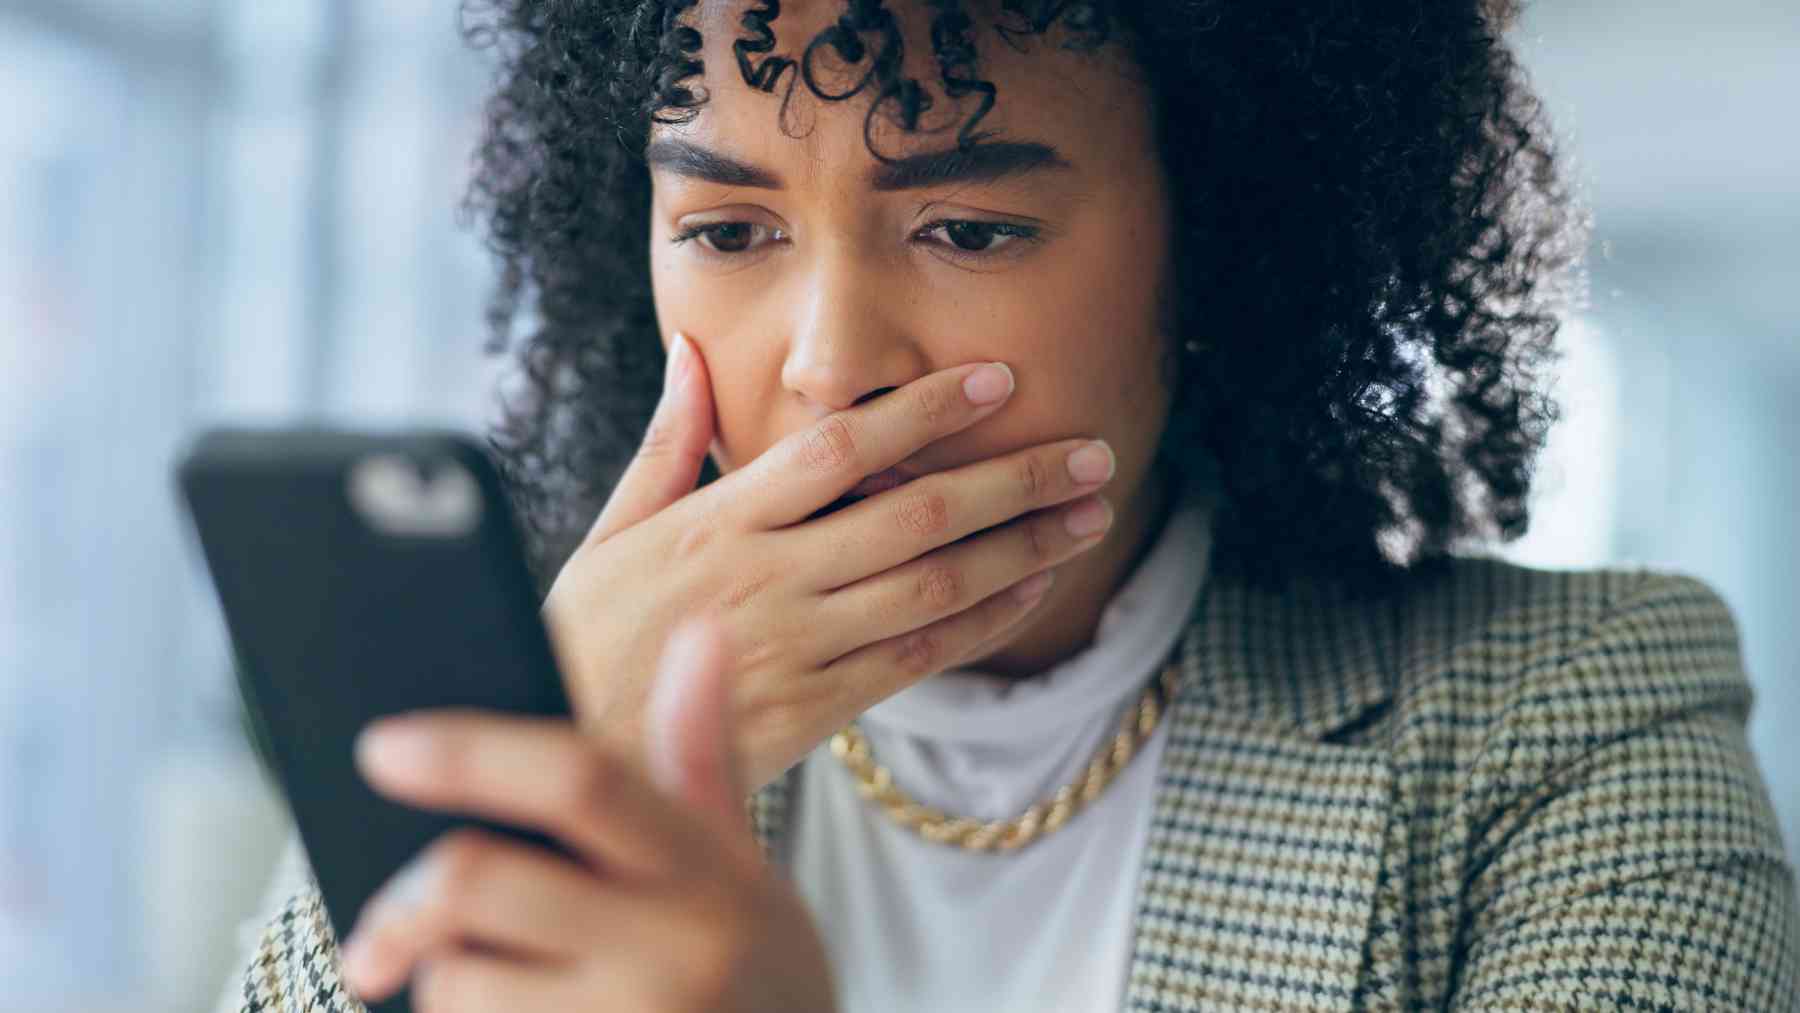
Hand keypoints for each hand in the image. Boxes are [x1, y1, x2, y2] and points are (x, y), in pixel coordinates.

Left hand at [338, 618, 837, 1011]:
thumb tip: (703, 631)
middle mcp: (674, 950)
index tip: (385, 745)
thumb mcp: (744, 871)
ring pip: (456, 982)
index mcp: (705, 871)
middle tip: (379, 921)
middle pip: (479, 879)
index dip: (472, 752)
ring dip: (444, 986)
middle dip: (405, 895)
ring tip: (500, 995)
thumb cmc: (758, 979)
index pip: (580, 780)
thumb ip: (701, 755)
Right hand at [543, 331, 1117, 792]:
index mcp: (718, 520)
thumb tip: (689, 352)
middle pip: (915, 513)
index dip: (928, 408)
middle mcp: (766, 577)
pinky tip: (1032, 589)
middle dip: (1014, 479)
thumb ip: (664, 442)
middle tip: (1093, 451)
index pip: (841, 446)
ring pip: (933, 585)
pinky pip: (917, 658)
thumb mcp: (610, 530)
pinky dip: (982, 621)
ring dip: (1023, 547)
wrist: (566, 763)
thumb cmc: (583, 637)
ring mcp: (795, 646)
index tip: (999, 378)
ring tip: (1090, 514)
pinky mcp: (813, 710)